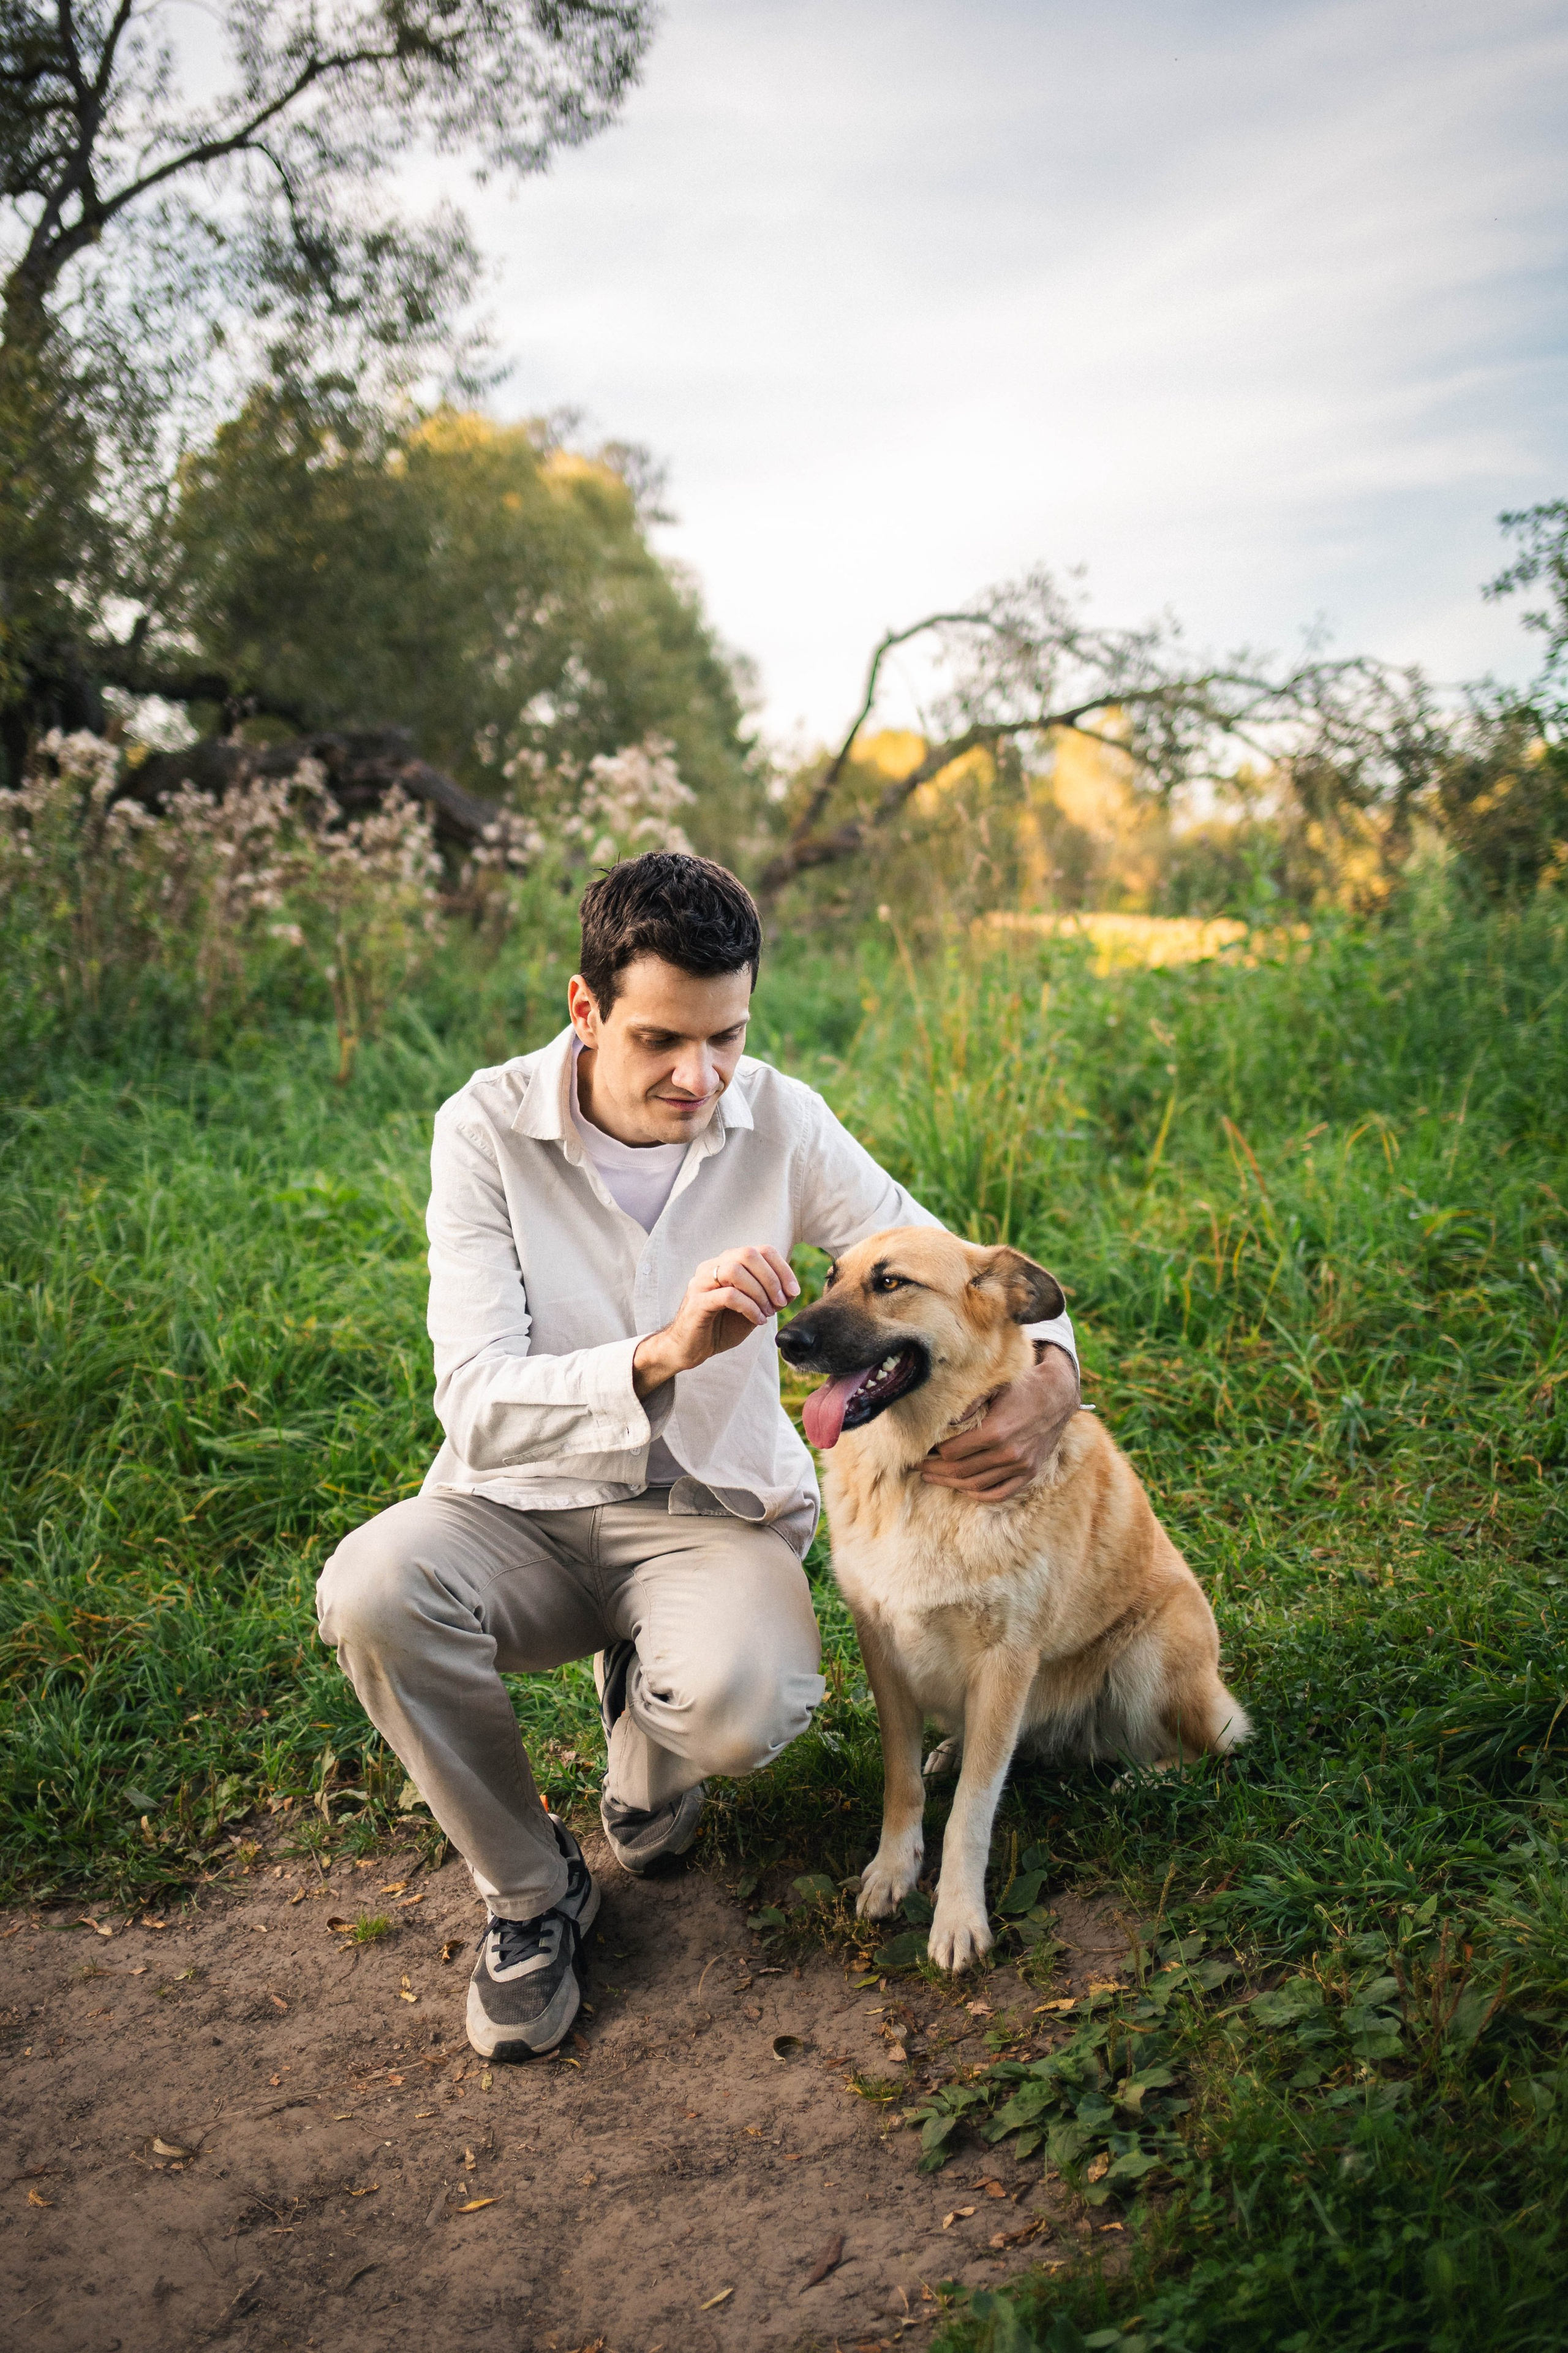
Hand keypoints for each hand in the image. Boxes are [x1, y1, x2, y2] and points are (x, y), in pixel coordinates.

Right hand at [633, 1246, 799, 1397]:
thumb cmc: (720, 1327)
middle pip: (748, 1254)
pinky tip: (757, 1320)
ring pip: (736, 1271)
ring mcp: (702, 1282)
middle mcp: (713, 1266)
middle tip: (781, 1302)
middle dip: (772, 1278)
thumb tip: (791, 1291)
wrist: (689, 1348)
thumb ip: (769, 1297)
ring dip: (760, 1292)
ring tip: (768, 1312)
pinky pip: (728, 1295)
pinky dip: (749, 1307)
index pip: (760, 1250)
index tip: (793, 1292)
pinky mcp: (697, 1301)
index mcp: (727, 1263)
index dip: (782, 1268)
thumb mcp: (752, 1309)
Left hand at [919, 1343, 1079, 1500]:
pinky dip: (979, 1494)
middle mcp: (1008, 1453)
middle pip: (960, 1471)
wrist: (1057, 1395)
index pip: (952, 1452)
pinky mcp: (1029, 1473)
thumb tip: (941, 1421)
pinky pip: (1000, 1493)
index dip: (932, 1452)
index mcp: (995, 1431)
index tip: (920, 1449)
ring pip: (976, 1485)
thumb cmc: (1021, 1386)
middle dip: (934, 1470)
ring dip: (950, 1484)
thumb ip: (967, 1403)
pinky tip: (963, 1488)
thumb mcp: (993, 1386)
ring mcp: (1020, 1466)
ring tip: (933, 1478)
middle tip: (917, 1467)